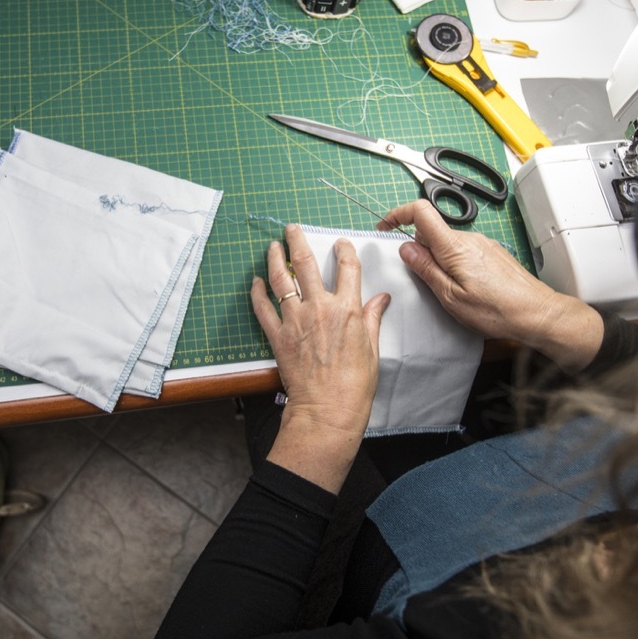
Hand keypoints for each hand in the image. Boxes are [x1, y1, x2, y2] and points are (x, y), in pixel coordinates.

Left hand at [250, 224, 389, 491]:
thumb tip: (382, 299)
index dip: (344, 250)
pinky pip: (262, 308)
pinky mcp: (277, 335)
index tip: (340, 243)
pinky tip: (255, 281)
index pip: (347, 268)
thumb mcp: (372, 349)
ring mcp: (295, 320)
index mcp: (347, 309)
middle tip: (292, 229)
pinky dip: (257, 292)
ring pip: (280, 279)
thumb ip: (372, 318)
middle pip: (306, 264)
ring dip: (275, 259)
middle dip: (298, 241)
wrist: (327, 409)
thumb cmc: (355, 385)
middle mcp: (319, 307)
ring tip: (272, 246)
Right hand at [378, 200, 601, 372]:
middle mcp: (469, 238)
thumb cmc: (497, 310)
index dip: (398, 214)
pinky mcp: (491, 252)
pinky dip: (454, 263)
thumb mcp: (451, 297)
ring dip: (438, 260)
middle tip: (422, 279)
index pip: (421, 212)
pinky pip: (462, 250)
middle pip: (431, 231)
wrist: (536, 313)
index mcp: (454, 247)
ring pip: (447, 243)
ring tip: (449, 290)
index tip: (386, 227)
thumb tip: (406, 249)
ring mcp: (482, 243)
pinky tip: (465, 287)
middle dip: (419, 250)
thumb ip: (426, 269)